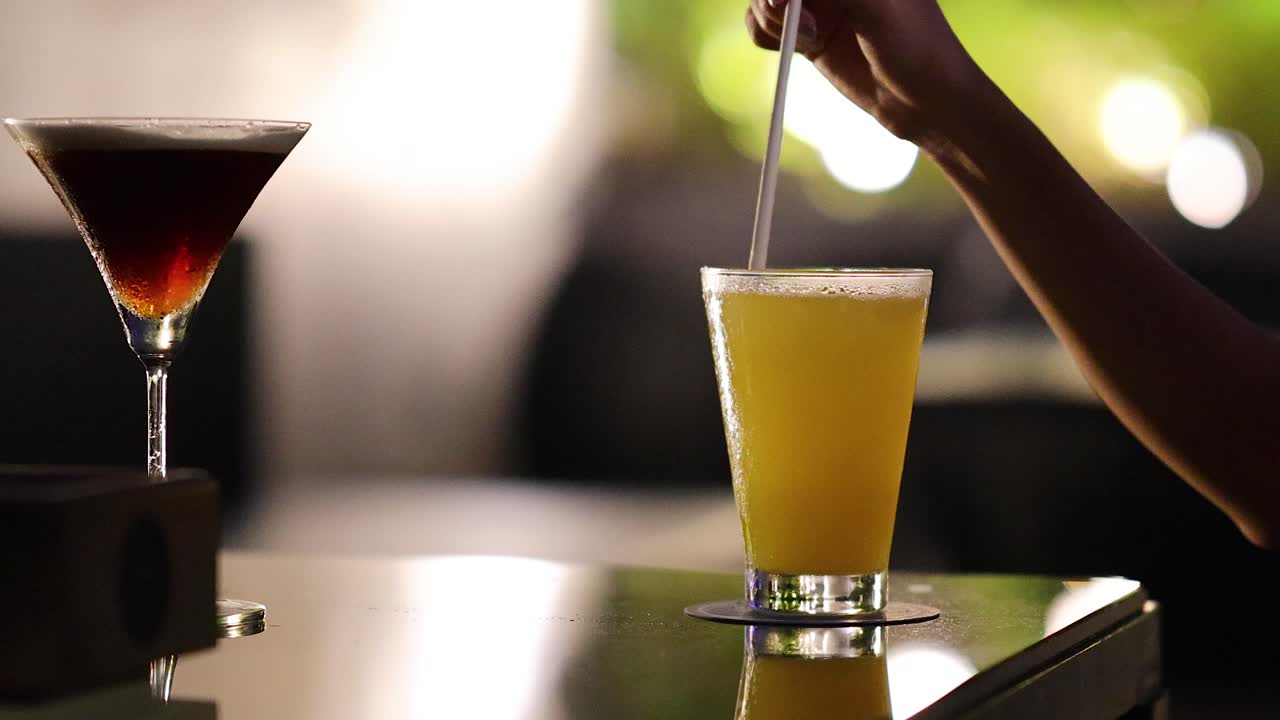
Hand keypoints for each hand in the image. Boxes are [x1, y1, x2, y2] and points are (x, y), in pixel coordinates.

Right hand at [745, 0, 979, 147]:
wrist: (925, 100)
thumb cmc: (915, 47)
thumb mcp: (876, 8)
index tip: (786, 1)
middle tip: (791, 18)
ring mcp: (820, 6)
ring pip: (764, 2)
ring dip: (768, 18)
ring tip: (809, 37)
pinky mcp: (809, 36)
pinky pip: (765, 27)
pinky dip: (765, 35)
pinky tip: (799, 48)